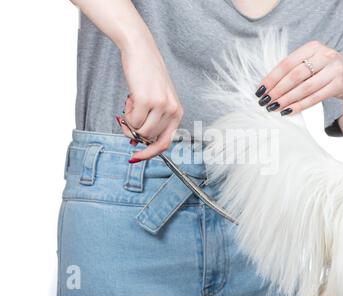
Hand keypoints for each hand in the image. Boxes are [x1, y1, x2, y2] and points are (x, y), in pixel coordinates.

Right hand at [118, 37, 182, 161]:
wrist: (141, 51)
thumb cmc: (147, 76)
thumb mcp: (156, 100)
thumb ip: (151, 122)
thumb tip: (136, 143)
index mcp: (177, 112)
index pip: (166, 143)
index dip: (150, 153)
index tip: (136, 157)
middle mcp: (173, 111)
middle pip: (149, 139)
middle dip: (134, 132)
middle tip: (128, 117)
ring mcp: (161, 106)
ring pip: (140, 132)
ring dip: (130, 122)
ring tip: (131, 104)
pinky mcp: (147, 100)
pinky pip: (132, 121)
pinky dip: (126, 113)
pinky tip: (129, 98)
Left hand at [255, 41, 342, 114]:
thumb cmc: (324, 70)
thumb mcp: (311, 63)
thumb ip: (293, 70)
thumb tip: (266, 87)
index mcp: (313, 46)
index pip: (287, 63)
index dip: (271, 78)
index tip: (260, 90)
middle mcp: (325, 55)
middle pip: (295, 75)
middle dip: (277, 90)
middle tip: (265, 101)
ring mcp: (334, 69)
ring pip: (305, 88)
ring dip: (287, 100)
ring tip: (273, 107)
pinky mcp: (340, 84)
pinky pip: (315, 97)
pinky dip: (299, 106)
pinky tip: (288, 111)